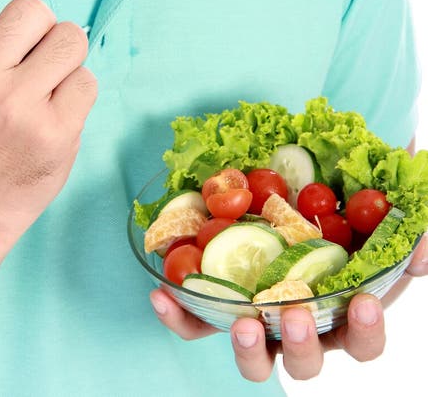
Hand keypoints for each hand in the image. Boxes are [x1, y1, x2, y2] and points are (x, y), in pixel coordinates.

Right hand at [0, 0, 96, 266]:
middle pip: (34, 8)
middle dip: (39, 29)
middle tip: (24, 62)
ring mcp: (15, 111)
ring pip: (70, 38)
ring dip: (63, 58)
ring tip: (41, 88)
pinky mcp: (55, 135)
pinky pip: (88, 79)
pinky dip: (77, 92)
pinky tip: (54, 114)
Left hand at [149, 232, 427, 380]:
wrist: (297, 198)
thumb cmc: (341, 214)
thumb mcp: (377, 215)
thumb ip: (404, 230)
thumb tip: (422, 241)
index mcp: (344, 314)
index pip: (364, 340)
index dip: (367, 329)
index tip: (365, 302)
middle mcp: (303, 329)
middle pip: (305, 363)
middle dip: (303, 345)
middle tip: (296, 314)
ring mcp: (261, 323)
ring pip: (255, 360)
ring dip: (249, 349)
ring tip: (242, 325)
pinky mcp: (220, 309)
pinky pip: (198, 325)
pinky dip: (180, 317)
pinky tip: (161, 294)